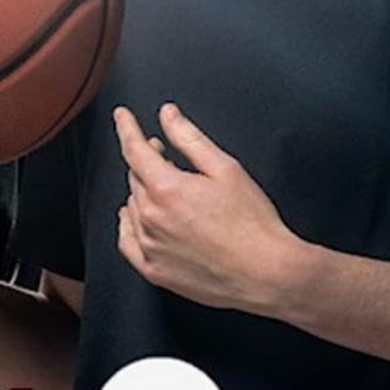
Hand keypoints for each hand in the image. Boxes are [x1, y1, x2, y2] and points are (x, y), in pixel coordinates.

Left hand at [114, 103, 301, 313]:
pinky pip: (127, 242)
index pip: (135, 150)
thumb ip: (190, 138)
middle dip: (147, 162)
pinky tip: (139, 220)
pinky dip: (130, 225)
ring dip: (143, 192)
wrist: (267, 274)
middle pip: (135, 178)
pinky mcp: (155, 271)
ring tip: (167, 191)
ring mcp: (151, 248)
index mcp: (167, 190)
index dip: (127, 128)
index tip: (122, 116)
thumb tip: (167, 115)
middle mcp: (151, 219)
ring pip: (132, 207)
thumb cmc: (253, 224)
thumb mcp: (225, 169)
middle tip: (164, 155)